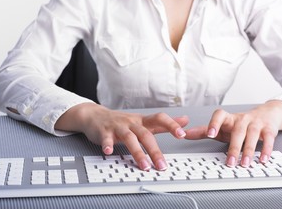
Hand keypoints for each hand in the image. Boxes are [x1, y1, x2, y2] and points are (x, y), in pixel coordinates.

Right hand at [55, 102, 188, 170]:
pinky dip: (108, 145)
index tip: (182, 134)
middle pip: (145, 134)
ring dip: (137, 152)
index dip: (171, 125)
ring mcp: (118, 127)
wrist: (96, 115)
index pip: (160, 119)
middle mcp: (132, 123)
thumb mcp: (144, 121)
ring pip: (129, 138)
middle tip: (162, 165)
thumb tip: (185, 120)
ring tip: (144, 166)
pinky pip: (106, 138)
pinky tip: (109, 152)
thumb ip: (164, 123)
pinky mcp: (105, 131)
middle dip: (155, 150)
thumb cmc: (122, 121)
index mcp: (142, 121)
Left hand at [185, 100, 281, 166]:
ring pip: (252, 135)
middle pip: (237, 131)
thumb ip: (203, 131)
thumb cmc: (238, 124)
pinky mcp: (268, 128)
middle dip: (234, 147)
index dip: (214, 123)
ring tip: (244, 163)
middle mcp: (241, 119)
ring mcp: (255, 123)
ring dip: (248, 150)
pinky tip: (263, 160)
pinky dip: (266, 149)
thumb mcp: (221, 127)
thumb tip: (184, 134)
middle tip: (229, 162)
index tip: (210, 133)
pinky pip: (268, 138)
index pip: (219, 115)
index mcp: (228, 118)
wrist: (266, 114)